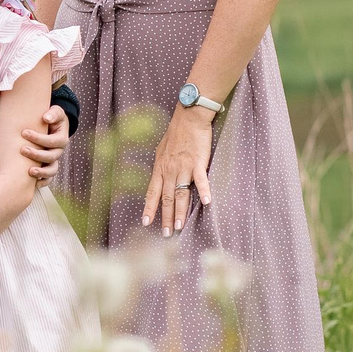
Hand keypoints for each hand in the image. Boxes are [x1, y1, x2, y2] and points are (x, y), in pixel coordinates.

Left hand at [18, 106, 69, 184]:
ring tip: (29, 171)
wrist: (52, 126)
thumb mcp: (55, 112)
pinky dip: (42, 182)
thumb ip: (53, 113)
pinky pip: (48, 179)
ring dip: (41, 172)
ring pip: (51, 170)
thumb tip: (46, 118)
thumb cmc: (52, 118)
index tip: (24, 132)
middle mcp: (59, 152)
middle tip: (22, 149)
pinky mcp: (49, 167)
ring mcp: (54, 161)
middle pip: (51, 157)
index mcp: (62, 139)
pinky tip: (33, 183)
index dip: (39, 138)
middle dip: (36, 154)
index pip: (52, 141)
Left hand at [141, 106, 216, 237]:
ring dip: (181, 212)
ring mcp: (183, 167)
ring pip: (181, 194)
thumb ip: (161, 167)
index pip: (152, 192)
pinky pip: (200, 180)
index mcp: (159, 168)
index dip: (149, 208)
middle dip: (166, 218)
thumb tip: (159, 179)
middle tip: (166, 234)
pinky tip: (206, 203)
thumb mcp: (161, 151)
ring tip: (180, 227)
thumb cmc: (176, 133)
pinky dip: (203, 191)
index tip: (146, 222)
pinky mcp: (198, 163)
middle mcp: (169, 170)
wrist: (188, 118)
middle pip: (167, 198)